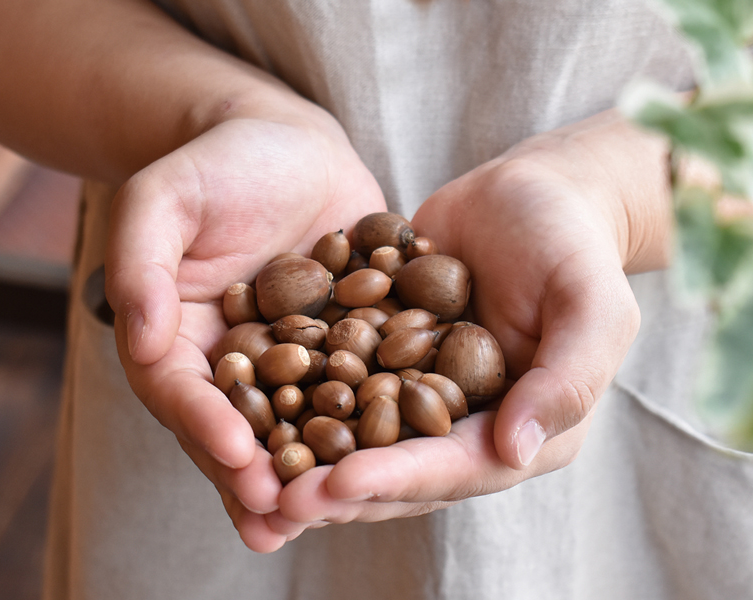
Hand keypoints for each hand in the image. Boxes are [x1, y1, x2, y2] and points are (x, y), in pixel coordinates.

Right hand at [104, 101, 386, 551]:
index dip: (205, 425)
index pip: (184, 392)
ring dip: (314, 469)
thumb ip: (141, 261)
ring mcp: (295, 358)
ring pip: (301, 422)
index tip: (236, 455)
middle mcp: (237, 362)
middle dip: (258, 474)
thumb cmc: (217, 162)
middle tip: (280, 518)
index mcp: (181, 338)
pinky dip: (372, 420)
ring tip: (332, 512)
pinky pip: (359, 384)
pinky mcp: (347, 343)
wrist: (287, 144)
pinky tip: (396, 452)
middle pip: (241, 427)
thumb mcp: (166, 197)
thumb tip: (140, 336)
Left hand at [270, 109, 670, 537]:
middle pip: (398, 468)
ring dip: (307, 456)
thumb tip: (515, 449)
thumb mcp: (592, 304)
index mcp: (522, 428)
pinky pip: (339, 380)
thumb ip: (566, 378)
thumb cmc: (572, 244)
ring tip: (249, 470)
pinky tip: (248, 401)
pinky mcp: (387, 353)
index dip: (398, 478)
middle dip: (338, 488)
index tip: (339, 486)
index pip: (456, 467)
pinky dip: (298, 395)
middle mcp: (467, 422)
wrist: (532, 193)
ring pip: (359, 436)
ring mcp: (422, 390)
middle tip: (276, 499)